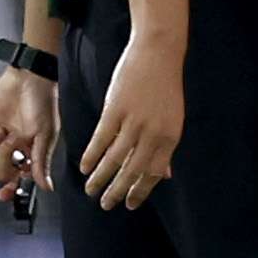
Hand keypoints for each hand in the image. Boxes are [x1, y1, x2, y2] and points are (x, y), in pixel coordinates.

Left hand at [0, 64, 57, 200]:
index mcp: (30, 155)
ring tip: (1, 129)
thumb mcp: (46, 134)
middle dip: (3, 157)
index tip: (3, 194)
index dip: (10, 190)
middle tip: (12, 137)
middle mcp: (13, 152)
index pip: (18, 181)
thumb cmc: (43, 103)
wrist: (28, 77)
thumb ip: (41, 161)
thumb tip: (46, 187)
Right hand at [79, 40, 183, 211]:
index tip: (130, 204)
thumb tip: (165, 174)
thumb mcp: (173, 119)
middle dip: (117, 191)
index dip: (140, 191)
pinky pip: (101, 139)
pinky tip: (85, 166)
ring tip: (90, 190)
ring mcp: (134, 122)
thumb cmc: (165, 86)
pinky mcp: (115, 110)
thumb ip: (165, 147)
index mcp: (170, 137)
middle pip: (132, 171)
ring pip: (114, 159)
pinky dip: (92, 155)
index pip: (153, 173)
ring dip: (100, 178)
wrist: (158, 53)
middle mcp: (153, 133)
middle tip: (105, 205)